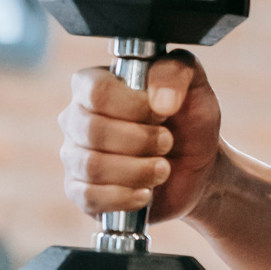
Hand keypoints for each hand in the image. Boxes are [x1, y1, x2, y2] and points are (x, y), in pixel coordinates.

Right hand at [59, 54, 222, 224]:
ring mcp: (75, 156)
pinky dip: (124, 197)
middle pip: (93, 130)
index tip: (163, 113)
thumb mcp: (194, 86)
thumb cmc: (188, 120)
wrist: (196, 168)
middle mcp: (77, 118)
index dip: (134, 105)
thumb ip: (176, 72)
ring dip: (138, 170)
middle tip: (168, 141)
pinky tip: (145, 192)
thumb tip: (159, 101)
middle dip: (141, 140)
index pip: (96, 90)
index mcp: (96, 84)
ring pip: (92, 166)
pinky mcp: (80, 191)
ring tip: (163, 168)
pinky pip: (89, 197)